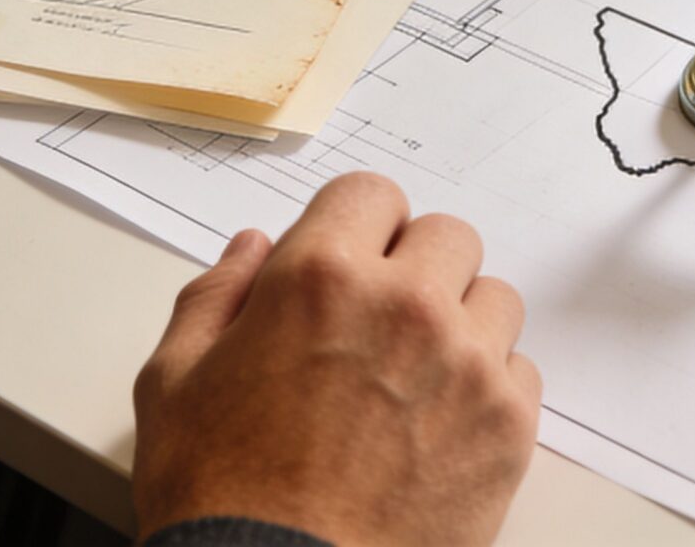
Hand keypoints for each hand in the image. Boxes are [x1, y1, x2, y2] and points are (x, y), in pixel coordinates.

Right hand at [132, 173, 540, 546]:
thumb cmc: (223, 499)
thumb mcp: (174, 382)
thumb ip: (215, 295)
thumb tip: (253, 249)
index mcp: (320, 277)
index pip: (372, 195)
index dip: (355, 229)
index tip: (350, 262)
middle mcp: (405, 306)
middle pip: (447, 236)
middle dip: (414, 268)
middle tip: (381, 322)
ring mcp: (466, 365)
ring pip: (493, 299)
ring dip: (460, 323)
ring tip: (416, 376)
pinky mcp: (506, 427)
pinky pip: (520, 370)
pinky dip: (488, 388)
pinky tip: (440, 424)